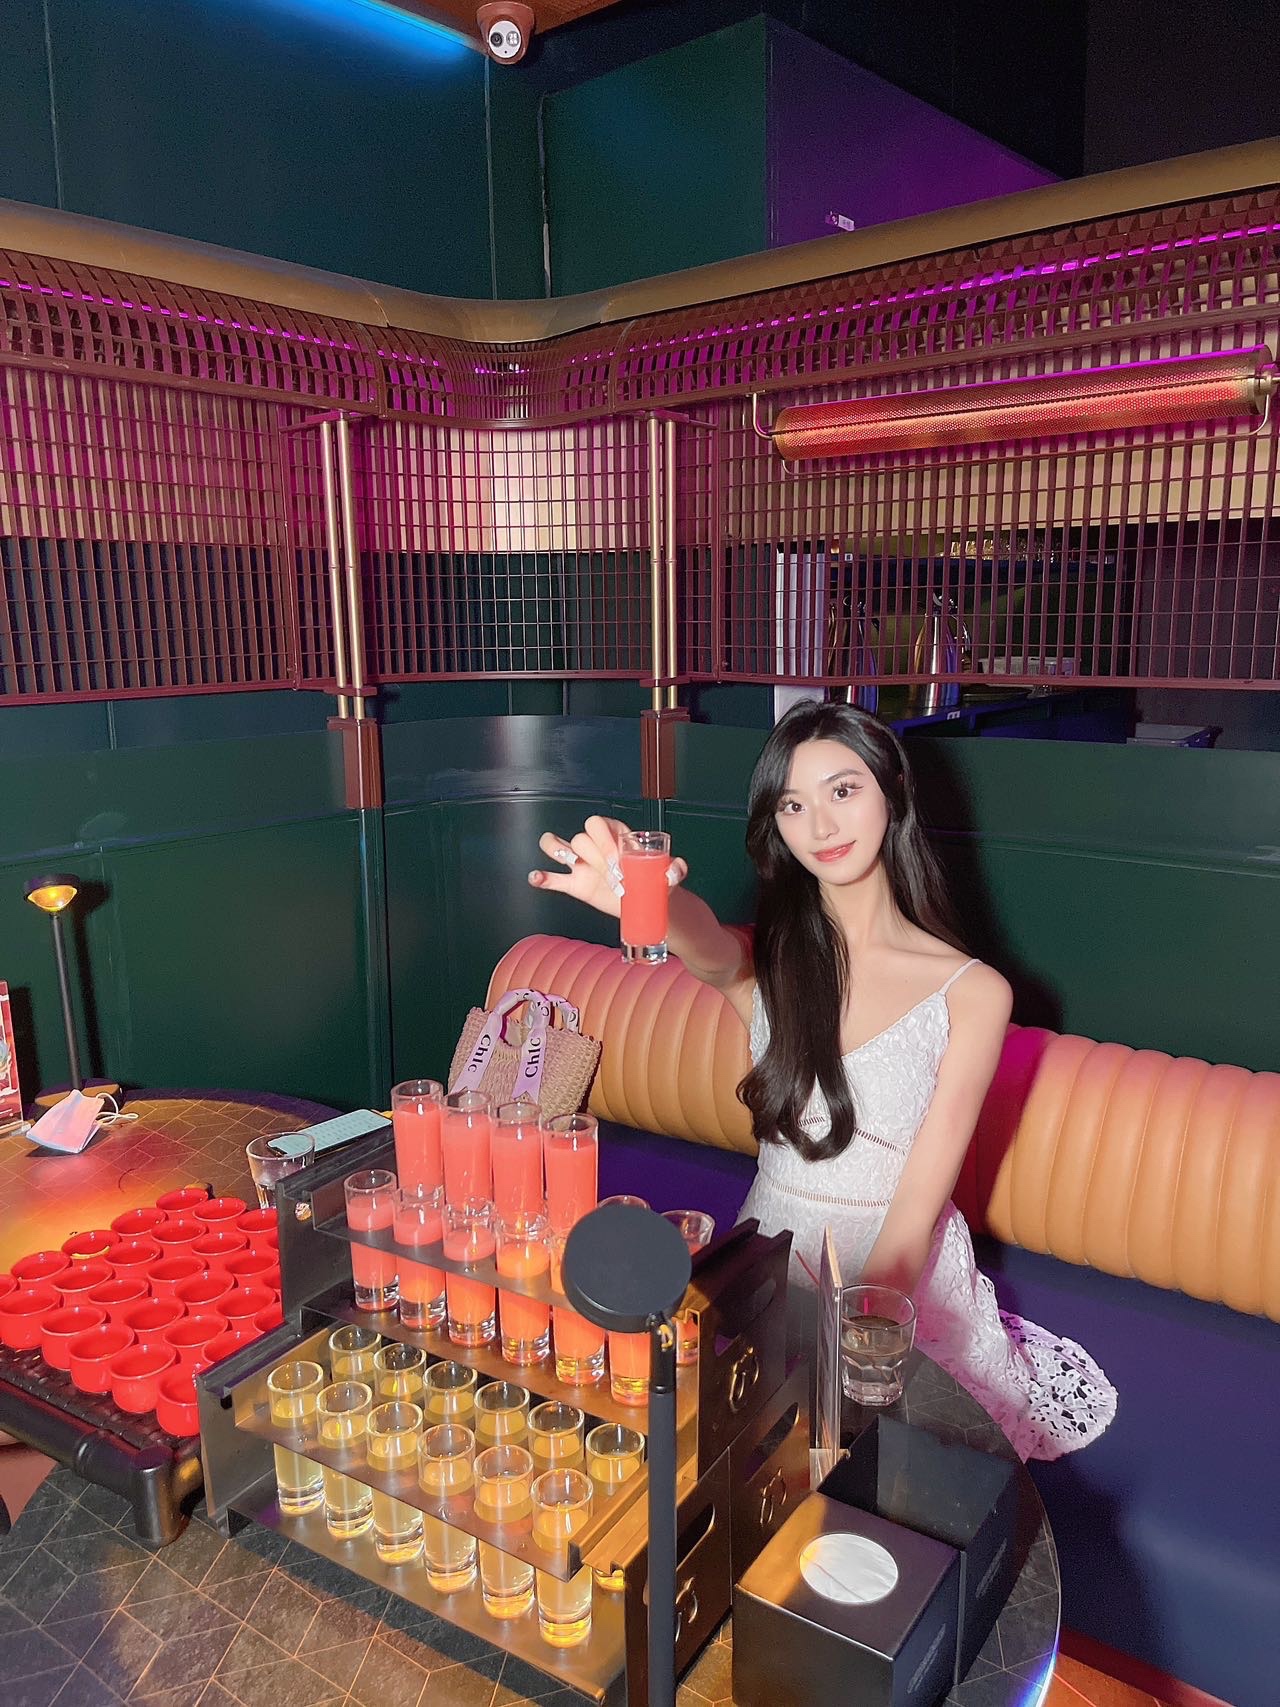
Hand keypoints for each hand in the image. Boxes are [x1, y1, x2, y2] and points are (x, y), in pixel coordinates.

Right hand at [528, 815, 686, 919]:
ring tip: (573, 864)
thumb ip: (676, 870)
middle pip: (581, 837)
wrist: (649, 904)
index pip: (600, 824)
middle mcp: (596, 846)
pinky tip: (538, 878)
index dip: (604, 840)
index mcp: (616, 835)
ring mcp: (583, 864)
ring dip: (559, 850)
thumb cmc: (657, 882)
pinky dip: (543, 877)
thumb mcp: (670, 875)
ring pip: (558, 846)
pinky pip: (553, 878)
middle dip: (593, 854)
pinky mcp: (575, 884)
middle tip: (612, 876)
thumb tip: (673, 871)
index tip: (619, 862)